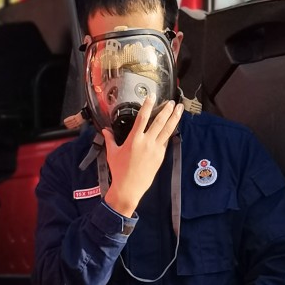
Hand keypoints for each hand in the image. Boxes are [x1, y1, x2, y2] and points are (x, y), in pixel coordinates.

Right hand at [103, 96, 184, 217]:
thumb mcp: (112, 153)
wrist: (129, 188)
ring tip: (179, 109)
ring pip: (167, 130)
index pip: (143, 117)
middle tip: (172, 102)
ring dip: (174, 118)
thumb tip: (105, 131)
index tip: (152, 96)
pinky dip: (169, 133)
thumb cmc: (119, 171)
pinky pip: (165, 142)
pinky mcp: (160, 157)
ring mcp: (155, 150)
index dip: (148, 105)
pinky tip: (172, 127)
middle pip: (160, 121)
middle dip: (167, 110)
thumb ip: (110, 140)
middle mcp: (146, 142)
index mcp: (134, 139)